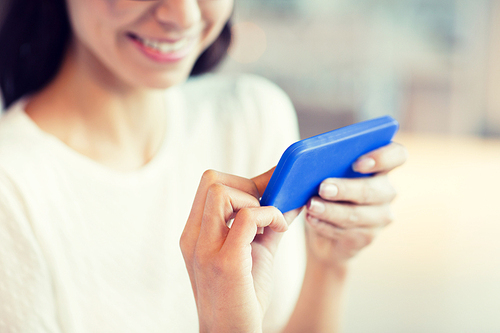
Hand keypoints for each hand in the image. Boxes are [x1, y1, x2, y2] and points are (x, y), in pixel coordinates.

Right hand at [180, 169, 292, 332]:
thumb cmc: (243, 298)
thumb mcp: (255, 253)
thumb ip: (268, 225)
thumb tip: (291, 197)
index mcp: (195, 234)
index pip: (208, 185)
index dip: (241, 180)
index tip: (268, 187)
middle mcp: (194, 238)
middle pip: (211, 180)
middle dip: (246, 184)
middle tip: (267, 206)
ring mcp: (206, 250)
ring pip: (222, 192)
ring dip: (255, 200)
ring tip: (271, 223)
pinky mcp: (226, 262)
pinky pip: (248, 217)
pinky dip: (271, 215)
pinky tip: (280, 228)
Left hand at [304, 142, 407, 266]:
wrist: (323, 228)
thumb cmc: (327, 191)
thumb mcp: (328, 174)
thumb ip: (329, 165)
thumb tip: (314, 163)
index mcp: (381, 167)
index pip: (397, 155)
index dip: (382, 157)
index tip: (358, 163)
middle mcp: (386, 191)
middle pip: (371, 189)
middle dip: (344, 189)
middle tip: (323, 188)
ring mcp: (380, 216)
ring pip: (356, 214)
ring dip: (330, 210)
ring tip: (311, 206)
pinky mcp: (367, 236)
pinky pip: (346, 231)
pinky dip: (324, 224)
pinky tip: (312, 218)